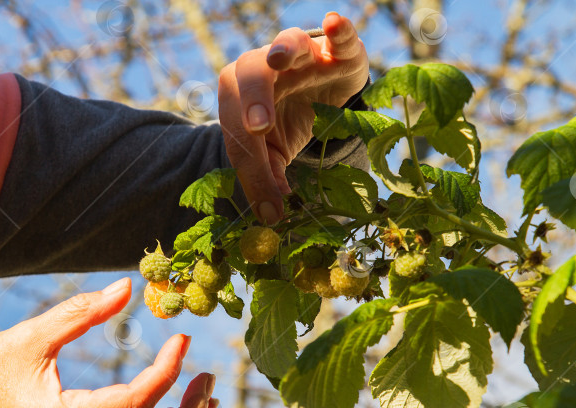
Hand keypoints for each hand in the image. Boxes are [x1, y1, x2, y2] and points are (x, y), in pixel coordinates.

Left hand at [218, 12, 368, 223]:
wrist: (319, 96)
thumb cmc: (287, 122)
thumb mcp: (275, 152)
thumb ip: (268, 176)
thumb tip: (269, 215)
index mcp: (238, 95)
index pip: (239, 131)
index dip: (252, 168)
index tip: (269, 205)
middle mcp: (263, 66)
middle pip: (248, 74)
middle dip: (252, 101)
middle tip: (258, 128)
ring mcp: (299, 53)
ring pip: (286, 42)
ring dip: (282, 49)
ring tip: (279, 58)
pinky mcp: (336, 49)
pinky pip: (336, 36)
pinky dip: (337, 30)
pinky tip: (334, 24)